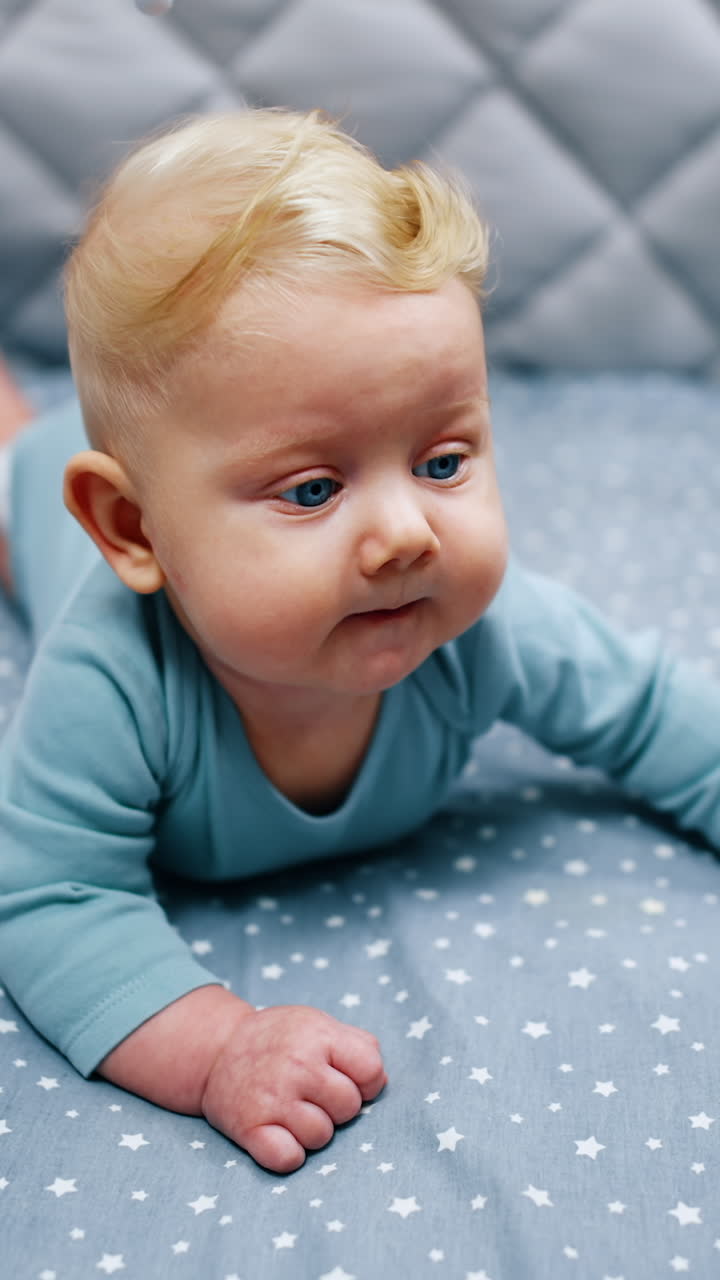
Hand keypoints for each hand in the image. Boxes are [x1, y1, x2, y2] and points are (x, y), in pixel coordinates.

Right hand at [200, 1003, 386, 1171]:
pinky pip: (288, 1159)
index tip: (346, 1079)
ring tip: (292, 1110)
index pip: (371, 1070)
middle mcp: (296, 1065)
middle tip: (312, 1094)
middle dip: (337, 1106)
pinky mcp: (249, 1127)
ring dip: (312, 1130)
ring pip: (322, 1137)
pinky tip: (280, 1134)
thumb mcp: (318, 1024)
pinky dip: (289, 1154)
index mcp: (318, 1035)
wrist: (217, 1050)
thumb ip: (358, 1045)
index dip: (366, 1081)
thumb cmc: (279, 1040)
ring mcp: (272, 1098)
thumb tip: (379, 1082)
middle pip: (349, 1108)